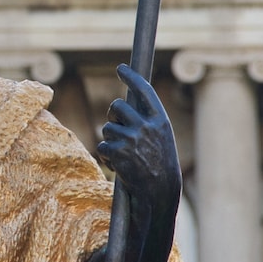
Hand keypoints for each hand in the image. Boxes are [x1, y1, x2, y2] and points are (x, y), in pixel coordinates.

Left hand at [96, 64, 180, 209]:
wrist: (159, 192)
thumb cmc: (160, 165)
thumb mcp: (160, 139)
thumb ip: (145, 121)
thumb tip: (122, 105)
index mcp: (160, 121)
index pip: (144, 90)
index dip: (131, 77)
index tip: (121, 68)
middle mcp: (146, 126)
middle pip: (117, 106)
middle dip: (113, 115)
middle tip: (117, 125)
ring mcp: (132, 139)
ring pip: (107, 128)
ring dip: (110, 140)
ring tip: (124, 155)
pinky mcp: (118, 153)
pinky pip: (102, 146)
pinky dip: (106, 156)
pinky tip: (118, 165)